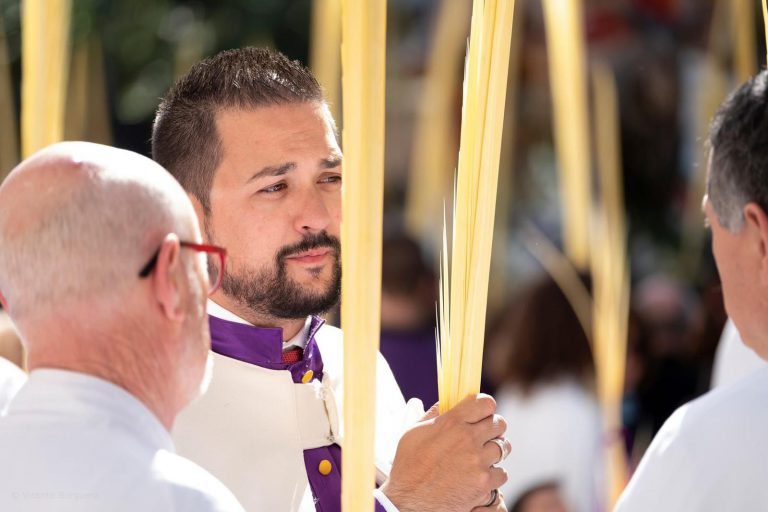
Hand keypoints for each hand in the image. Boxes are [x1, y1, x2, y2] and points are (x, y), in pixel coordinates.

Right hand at [380, 394, 509, 511]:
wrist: (409, 500)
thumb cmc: (409, 465)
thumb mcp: (414, 431)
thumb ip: (434, 414)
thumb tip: (447, 401)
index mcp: (451, 422)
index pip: (485, 403)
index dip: (486, 407)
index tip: (483, 412)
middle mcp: (467, 438)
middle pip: (499, 424)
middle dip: (493, 428)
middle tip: (484, 436)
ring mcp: (477, 461)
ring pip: (504, 447)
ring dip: (494, 451)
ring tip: (482, 457)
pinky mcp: (483, 483)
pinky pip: (501, 473)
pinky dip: (493, 475)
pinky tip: (480, 476)